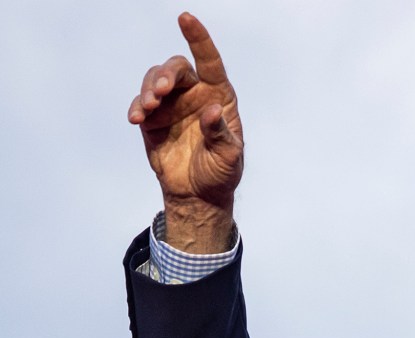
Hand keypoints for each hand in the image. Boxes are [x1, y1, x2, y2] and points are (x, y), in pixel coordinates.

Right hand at [128, 13, 242, 252]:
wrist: (198, 194)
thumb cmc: (221, 172)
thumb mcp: (229, 156)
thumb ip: (221, 134)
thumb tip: (212, 111)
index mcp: (219, 97)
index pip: (210, 62)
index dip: (199, 38)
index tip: (185, 17)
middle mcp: (194, 95)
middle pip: (176, 68)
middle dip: (166, 75)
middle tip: (161, 91)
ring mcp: (171, 105)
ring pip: (154, 80)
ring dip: (148, 89)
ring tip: (148, 108)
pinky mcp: (153, 119)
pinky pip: (140, 103)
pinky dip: (137, 106)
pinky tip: (136, 118)